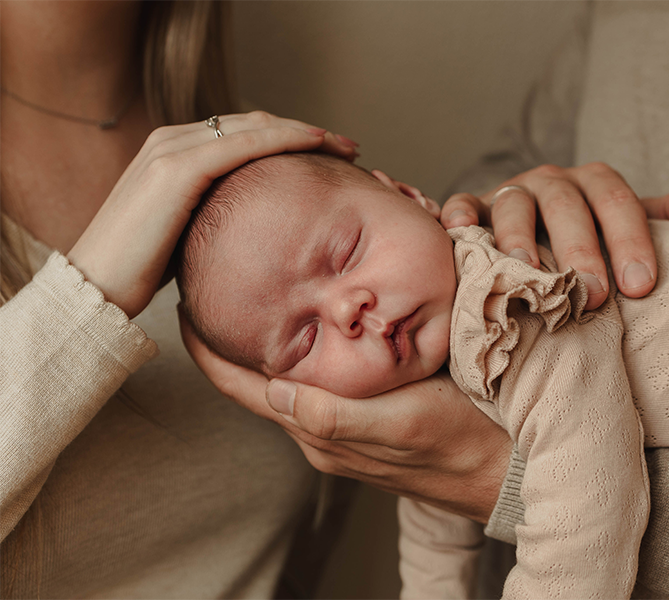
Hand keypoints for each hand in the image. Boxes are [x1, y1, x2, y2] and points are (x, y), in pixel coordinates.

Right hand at [68, 111, 358, 318]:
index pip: (243, 134)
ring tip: (345, 145)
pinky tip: (315, 144)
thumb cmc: (142, 271)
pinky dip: (283, 139)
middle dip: (306, 131)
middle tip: (349, 146)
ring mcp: (171, 149)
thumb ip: (215, 215)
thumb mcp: (188, 233)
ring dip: (305, 132)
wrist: (95, 288)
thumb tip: (259, 230)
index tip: (331, 153)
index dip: (290, 138)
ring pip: (254, 127)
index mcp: (174, 152)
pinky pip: (242, 144)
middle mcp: (171, 140)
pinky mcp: (176, 169)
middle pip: (254, 124)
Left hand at [179, 310, 510, 523]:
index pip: (244, 387)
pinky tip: (315, 327)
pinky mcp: (368, 418)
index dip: (209, 350)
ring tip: (256, 297)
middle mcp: (322, 431)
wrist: (502, 470)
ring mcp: (344, 426)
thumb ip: (337, 415)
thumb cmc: (459, 441)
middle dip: (232, 340)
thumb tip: (275, 390)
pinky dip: (305, 353)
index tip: (183, 305)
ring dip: (267, 345)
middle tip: (217, 286)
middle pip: (258, 381)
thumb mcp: (402, 422)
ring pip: (289, 379)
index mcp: (319, 431)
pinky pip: (320, 383)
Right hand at [441, 162, 668, 309]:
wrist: (529, 240)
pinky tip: (460, 230)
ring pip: (513, 204)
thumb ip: (666, 218)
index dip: (630, 240)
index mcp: (593, 185)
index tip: (641, 287)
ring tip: (529, 273)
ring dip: (520, 236)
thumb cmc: (585, 244)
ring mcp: (508, 194)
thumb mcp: (625, 230)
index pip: (618, 201)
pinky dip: (459, 215)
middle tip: (592, 295)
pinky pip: (461, 205)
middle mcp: (551, 183)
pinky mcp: (471, 210)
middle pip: (567, 204)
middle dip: (580, 247)